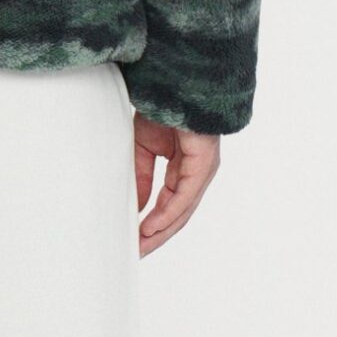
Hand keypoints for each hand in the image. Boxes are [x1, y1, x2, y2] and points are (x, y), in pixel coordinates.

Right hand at [133, 116, 220, 254]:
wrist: (173, 83)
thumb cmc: (162, 109)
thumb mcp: (143, 149)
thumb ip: (142, 178)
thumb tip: (137, 206)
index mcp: (184, 167)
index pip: (169, 204)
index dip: (152, 224)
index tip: (134, 240)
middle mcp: (197, 172)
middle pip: (178, 214)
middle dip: (156, 235)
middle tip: (136, 253)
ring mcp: (202, 169)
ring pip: (183, 210)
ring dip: (161, 231)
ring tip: (142, 246)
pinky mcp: (203, 163)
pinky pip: (184, 195)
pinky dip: (168, 213)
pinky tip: (152, 226)